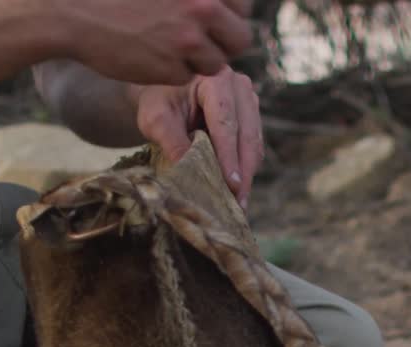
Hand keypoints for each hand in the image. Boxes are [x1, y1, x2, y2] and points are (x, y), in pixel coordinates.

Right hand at [61, 0, 256, 86]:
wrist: (72, 10)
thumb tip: (222, 6)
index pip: (244, 6)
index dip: (229, 16)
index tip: (212, 20)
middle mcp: (201, 5)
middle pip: (240, 38)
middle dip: (223, 44)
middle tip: (198, 42)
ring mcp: (188, 37)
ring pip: (217, 63)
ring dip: (198, 60)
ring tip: (167, 46)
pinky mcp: (171, 66)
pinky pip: (187, 77)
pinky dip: (172, 72)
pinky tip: (149, 55)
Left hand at [130, 67, 263, 208]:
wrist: (167, 94)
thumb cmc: (159, 102)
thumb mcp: (156, 119)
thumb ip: (171, 141)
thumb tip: (186, 170)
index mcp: (215, 79)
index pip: (225, 122)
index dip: (229, 156)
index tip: (231, 184)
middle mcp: (239, 87)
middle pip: (246, 135)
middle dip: (243, 171)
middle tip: (239, 202)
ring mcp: (250, 102)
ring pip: (254, 144)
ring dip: (247, 175)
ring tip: (239, 203)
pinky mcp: (252, 118)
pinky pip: (253, 147)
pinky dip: (246, 169)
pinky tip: (238, 190)